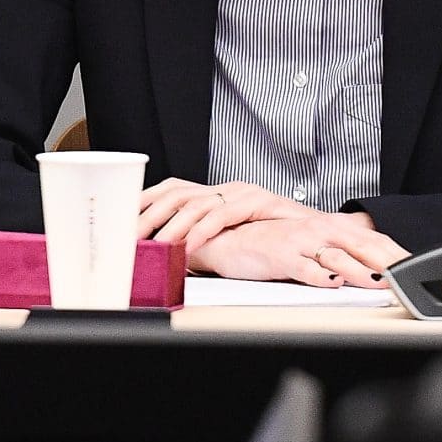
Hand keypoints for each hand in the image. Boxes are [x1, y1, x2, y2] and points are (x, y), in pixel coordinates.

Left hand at [137, 178, 312, 254]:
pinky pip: (222, 215)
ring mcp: (241, 192)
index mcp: (216, 192)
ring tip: (153, 245)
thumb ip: (205, 238)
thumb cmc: (276, 237)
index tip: (120, 219)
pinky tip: (187, 246)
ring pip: (195, 203)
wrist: (321, 231)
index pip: (171, 188)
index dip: (144, 201)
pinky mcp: (258, 202)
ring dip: (170, 226)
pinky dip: (202, 231)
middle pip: (175, 193)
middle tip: (127, 238)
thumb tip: (172, 254)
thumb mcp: (233, 235)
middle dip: (147, 215)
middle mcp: (225, 187)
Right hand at [186, 210, 407, 287]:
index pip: (373, 239)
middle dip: (388, 262)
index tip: (417, 269)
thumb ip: (342, 243)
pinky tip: (334, 284)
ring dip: (361, 271)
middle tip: (407, 277)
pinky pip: (306, 269)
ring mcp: (302, 242)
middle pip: (362, 246)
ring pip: (338, 257)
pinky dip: (321, 277)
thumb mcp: (313, 239)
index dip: (396, 253)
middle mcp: (320, 230)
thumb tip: (372, 243)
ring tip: (380, 283)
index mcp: (331, 227)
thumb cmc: (273, 242)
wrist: (230, 238)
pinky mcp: (283, 257)